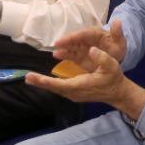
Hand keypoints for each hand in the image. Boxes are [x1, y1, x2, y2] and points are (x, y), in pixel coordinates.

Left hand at [24, 45, 144, 116]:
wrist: (117, 91)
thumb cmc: (113, 78)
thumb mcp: (112, 65)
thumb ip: (102, 58)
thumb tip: (92, 50)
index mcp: (82, 85)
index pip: (60, 84)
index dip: (46, 81)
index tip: (34, 78)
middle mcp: (75, 92)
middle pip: (55, 88)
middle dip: (40, 82)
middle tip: (27, 77)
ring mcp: (74, 94)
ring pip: (56, 89)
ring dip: (43, 83)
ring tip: (31, 78)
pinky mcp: (74, 93)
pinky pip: (59, 88)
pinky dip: (50, 84)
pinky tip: (42, 80)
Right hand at [50, 20, 128, 67]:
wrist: (115, 58)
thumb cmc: (116, 48)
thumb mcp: (120, 42)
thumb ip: (117, 33)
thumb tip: (118, 21)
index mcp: (95, 33)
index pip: (83, 34)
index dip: (75, 36)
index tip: (66, 38)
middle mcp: (86, 39)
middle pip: (75, 39)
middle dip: (66, 41)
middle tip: (56, 44)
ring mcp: (82, 47)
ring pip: (71, 46)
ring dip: (63, 48)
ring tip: (55, 52)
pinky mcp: (79, 55)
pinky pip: (71, 54)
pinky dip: (64, 55)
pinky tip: (57, 55)